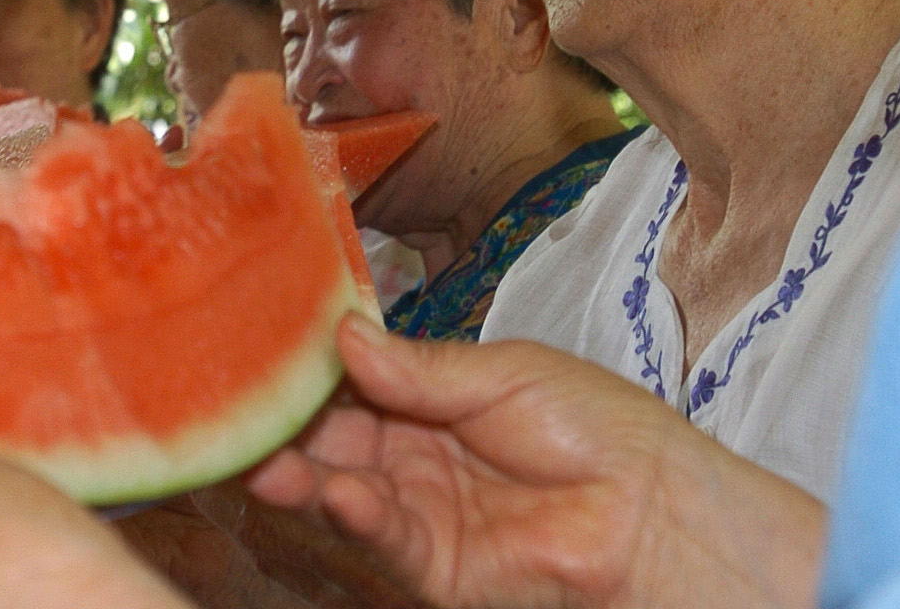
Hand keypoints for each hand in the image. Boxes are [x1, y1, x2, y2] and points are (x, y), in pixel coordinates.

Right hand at [250, 315, 824, 608]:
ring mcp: (418, 509)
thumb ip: (420, 368)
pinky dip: (351, 513)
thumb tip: (343, 335)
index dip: (309, 364)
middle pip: (331, 433)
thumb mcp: (507, 374)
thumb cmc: (601, 429)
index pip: (351, 379)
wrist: (663, 513)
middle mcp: (412, 453)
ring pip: (339, 486)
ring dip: (297, 473)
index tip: (261, 343)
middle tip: (236, 402)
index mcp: (431, 397)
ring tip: (260, 458)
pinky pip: (380, 536)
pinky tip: (334, 492)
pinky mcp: (432, 565)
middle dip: (285, 419)